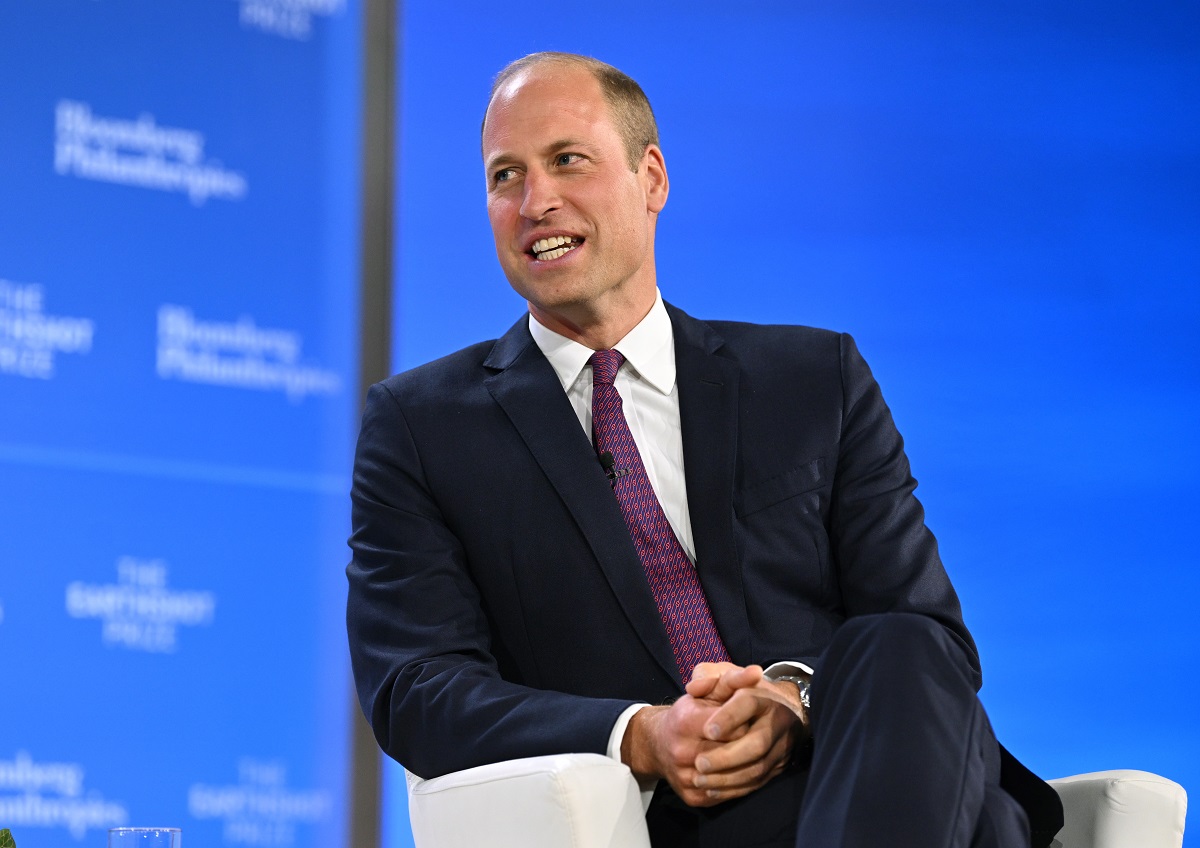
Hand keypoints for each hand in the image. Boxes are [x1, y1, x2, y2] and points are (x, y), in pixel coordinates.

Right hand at [621, 664, 805, 806]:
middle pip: (734, 751)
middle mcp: (682, 751)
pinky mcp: (691, 797)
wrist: (657, 744)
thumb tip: (756, 672)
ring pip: (732, 777)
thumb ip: (732, 680)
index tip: (750, 720)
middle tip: (755, 738)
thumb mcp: (706, 691)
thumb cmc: (687, 713)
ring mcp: (686, 777)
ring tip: (754, 756)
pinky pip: (725, 796)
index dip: (746, 722)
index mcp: (686, 722)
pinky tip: (742, 772)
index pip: (734, 726)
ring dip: (747, 767)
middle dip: (748, 744)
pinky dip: (738, 785)